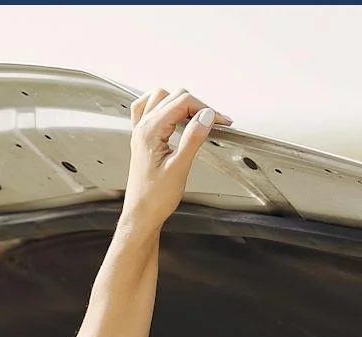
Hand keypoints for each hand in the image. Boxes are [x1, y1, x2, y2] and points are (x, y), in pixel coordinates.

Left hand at [119, 88, 229, 231]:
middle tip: (214, 121)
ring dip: (180, 102)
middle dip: (197, 105)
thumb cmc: (155, 198)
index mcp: (150, 132)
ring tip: (196, 118)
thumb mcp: (179, 168)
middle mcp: (142, 128)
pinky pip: (147, 109)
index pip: (182, 103)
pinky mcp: (142, 139)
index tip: (221, 120)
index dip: (205, 108)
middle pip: (174, 97)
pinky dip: (161, 106)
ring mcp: (140, 132)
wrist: (141, 215)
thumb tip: (206, 115)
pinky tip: (173, 116)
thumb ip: (193, 138)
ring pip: (160, 98)